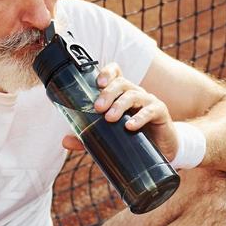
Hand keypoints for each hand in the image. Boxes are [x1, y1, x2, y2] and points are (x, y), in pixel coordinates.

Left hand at [60, 62, 179, 160]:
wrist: (160, 152)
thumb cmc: (132, 139)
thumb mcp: (108, 138)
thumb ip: (87, 138)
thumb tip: (65, 141)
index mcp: (122, 94)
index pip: (116, 73)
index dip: (107, 73)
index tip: (97, 83)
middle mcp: (135, 93)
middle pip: (121, 83)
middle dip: (108, 93)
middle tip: (97, 108)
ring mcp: (149, 102)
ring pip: (134, 95)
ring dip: (120, 105)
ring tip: (109, 118)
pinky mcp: (160, 113)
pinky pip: (150, 110)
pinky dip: (139, 118)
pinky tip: (130, 126)